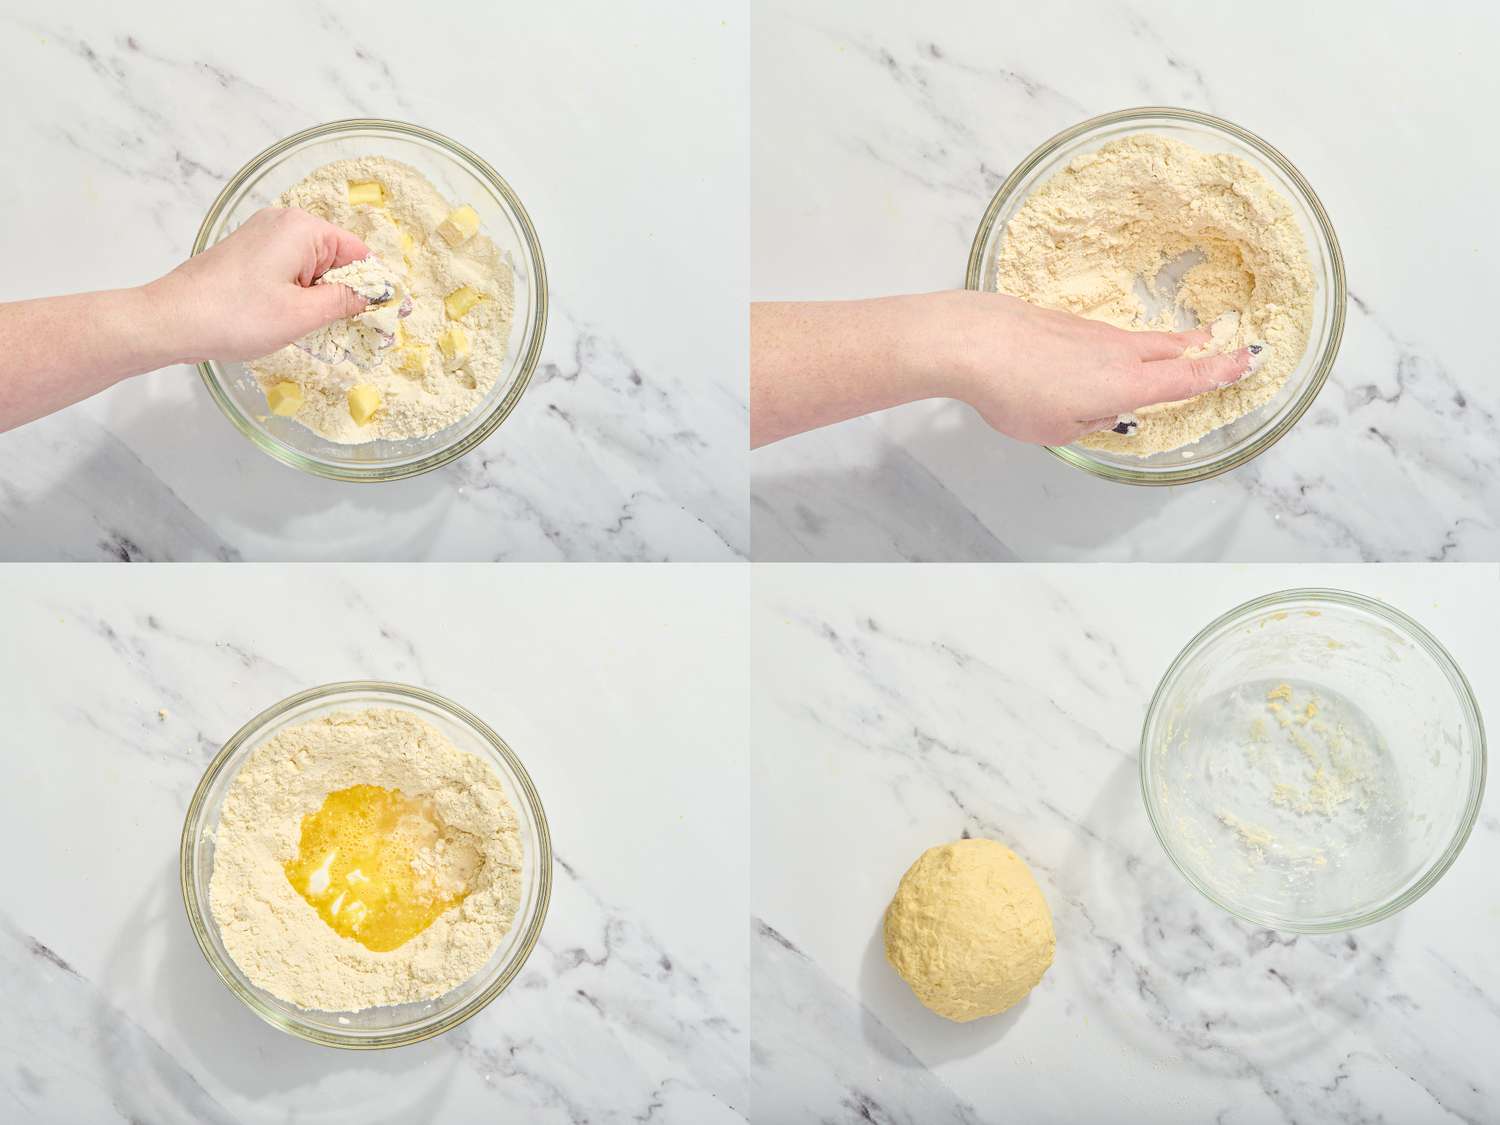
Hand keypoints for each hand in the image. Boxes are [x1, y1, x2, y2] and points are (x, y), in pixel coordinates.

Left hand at [146, 207, 371, 363]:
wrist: (171, 320)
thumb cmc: (235, 316)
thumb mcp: (302, 315)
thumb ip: (345, 302)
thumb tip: (374, 295)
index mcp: (302, 229)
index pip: (358, 253)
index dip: (376, 285)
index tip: (388, 315)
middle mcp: (283, 223)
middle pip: (336, 258)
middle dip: (346, 291)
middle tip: (351, 329)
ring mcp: (262, 236)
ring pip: (312, 266)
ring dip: (320, 295)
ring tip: (315, 327)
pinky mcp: (247, 253)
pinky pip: (289, 269)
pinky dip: (298, 292)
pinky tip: (290, 318)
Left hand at [929, 290, 1253, 443]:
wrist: (974, 341)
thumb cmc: (1015, 391)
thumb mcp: (1056, 431)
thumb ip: (1087, 423)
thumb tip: (1099, 411)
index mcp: (1126, 383)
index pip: (1186, 379)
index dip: (1220, 372)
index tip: (1248, 361)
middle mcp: (1117, 352)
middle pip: (1169, 351)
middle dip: (1198, 349)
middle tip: (1220, 343)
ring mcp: (1090, 333)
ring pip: (1136, 342)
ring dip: (1160, 345)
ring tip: (1176, 346)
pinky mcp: (1064, 323)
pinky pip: (1101, 339)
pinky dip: (1115, 346)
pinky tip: (1100, 355)